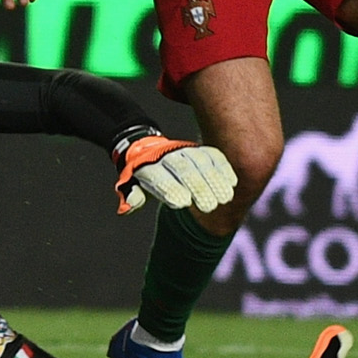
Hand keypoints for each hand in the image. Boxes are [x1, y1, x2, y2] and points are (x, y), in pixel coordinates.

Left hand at [114, 135, 236, 215]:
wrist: (149, 148)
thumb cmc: (145, 175)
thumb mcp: (133, 185)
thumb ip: (132, 197)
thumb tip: (125, 209)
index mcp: (148, 166)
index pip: (159, 177)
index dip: (171, 189)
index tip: (182, 203)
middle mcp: (167, 156)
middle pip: (184, 170)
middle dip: (198, 187)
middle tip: (208, 207)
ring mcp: (185, 150)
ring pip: (202, 162)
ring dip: (216, 180)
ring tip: (225, 199)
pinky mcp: (200, 149)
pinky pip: (214, 155)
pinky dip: (224, 169)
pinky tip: (232, 184)